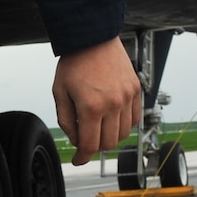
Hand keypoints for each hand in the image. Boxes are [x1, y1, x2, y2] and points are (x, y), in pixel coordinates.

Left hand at [52, 38, 143, 165]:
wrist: (93, 37)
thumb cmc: (73, 63)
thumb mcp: (59, 92)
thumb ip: (67, 120)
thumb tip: (76, 140)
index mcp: (91, 106)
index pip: (90, 145)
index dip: (82, 157)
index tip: (78, 160)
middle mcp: (113, 104)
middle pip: (108, 143)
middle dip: (95, 146)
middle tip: (85, 140)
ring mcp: (128, 97)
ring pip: (123, 133)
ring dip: (109, 136)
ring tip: (97, 127)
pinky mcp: (136, 90)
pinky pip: (134, 118)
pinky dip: (123, 125)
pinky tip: (111, 119)